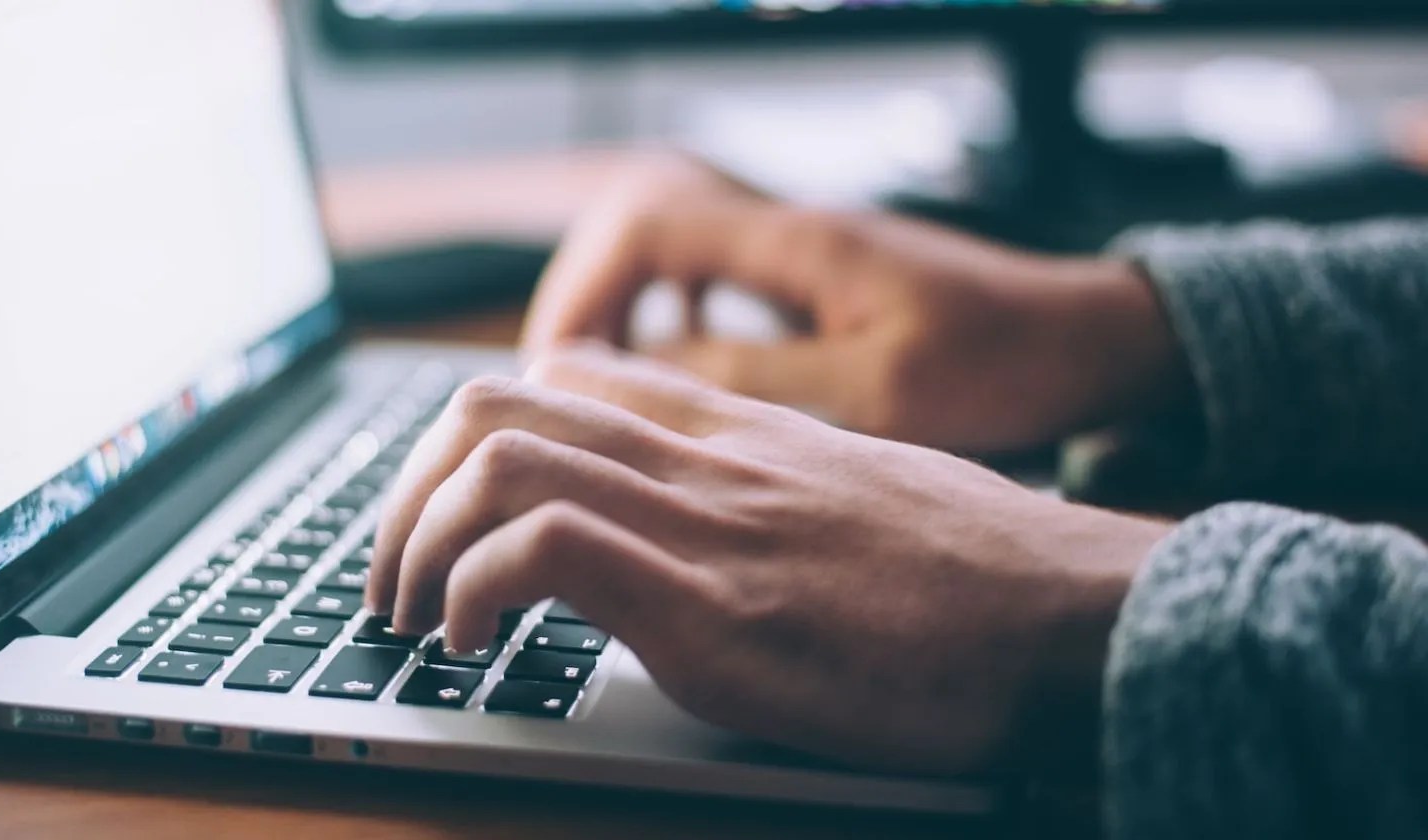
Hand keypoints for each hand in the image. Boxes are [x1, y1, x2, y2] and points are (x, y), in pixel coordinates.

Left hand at [369, 346, 1172, 775]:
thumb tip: (706, 526)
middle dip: (407, 491)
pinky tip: (474, 646)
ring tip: (414, 618)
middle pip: (496, 403)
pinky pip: (544, 549)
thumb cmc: (982, 575)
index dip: (472, 438)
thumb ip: (767, 487)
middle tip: (394, 575)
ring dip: (416, 541)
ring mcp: (707, 525)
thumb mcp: (859, 495)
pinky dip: (473, 591)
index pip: (564, 375)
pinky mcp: (716, 610)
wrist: (1079, 618)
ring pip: (497, 458)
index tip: (450, 514)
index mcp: (738, 432)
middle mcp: (707, 459)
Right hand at [522, 155, 1188, 452]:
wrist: (1091, 341)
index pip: (645, 225)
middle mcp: (790, 232)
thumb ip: (754, 379)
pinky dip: (676, 323)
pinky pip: (716, 284)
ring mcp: (804, 254)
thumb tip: (638, 377)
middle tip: (560, 386)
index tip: (556, 369)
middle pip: (640, 230)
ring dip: (626, 313)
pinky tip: (679, 377)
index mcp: (797, 243)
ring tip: (600, 389)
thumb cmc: (1005, 363)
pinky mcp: (820, 284)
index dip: (582, 291)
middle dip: (586, 302)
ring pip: (673, 256)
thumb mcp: (876, 391)